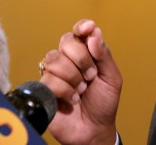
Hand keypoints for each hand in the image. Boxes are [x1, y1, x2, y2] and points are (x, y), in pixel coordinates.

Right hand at [39, 19, 122, 144]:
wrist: (94, 129)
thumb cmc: (103, 103)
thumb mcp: (111, 78)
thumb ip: (103, 55)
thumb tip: (94, 32)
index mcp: (85, 54)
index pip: (79, 32)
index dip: (81, 26)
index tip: (88, 28)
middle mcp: (67, 60)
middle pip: (66, 41)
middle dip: (82, 59)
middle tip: (91, 76)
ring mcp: (54, 74)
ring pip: (55, 59)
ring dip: (73, 77)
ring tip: (81, 90)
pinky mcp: (44, 88)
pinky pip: (49, 79)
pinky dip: (65, 91)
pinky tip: (72, 100)